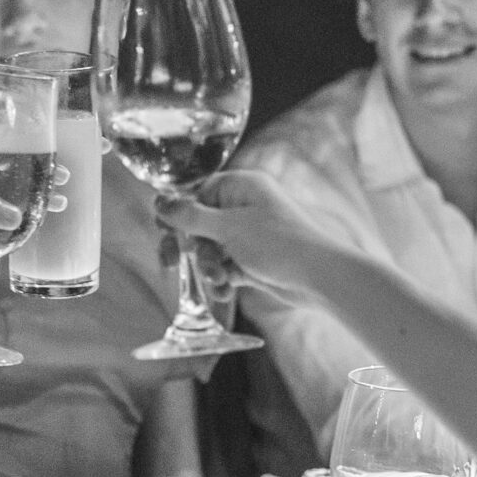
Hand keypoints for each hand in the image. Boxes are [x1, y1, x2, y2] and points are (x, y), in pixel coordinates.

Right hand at [156, 169, 340, 299]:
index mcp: (242, 187)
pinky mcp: (253, 260)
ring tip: (219, 278)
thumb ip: (189, 216)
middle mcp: (246, 207)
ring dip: (208, 266)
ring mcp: (250, 235)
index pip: (198, 193)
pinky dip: (221, 278)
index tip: (166, 233)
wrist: (317, 277)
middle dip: (192, 246)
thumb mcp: (227, 227)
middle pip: (201, 224)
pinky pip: (225, 266)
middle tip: (172, 262)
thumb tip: (159, 201)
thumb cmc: (278, 243)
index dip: (180, 214)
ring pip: (212, 248)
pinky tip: (224, 290)